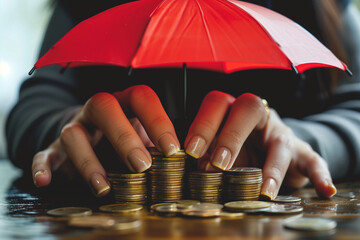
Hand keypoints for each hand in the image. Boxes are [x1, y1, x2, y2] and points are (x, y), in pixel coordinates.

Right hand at [32, 85, 179, 195]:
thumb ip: (158, 144)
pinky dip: (42, 166)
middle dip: (124, 137)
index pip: (141, 97)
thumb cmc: (126, 137)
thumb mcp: (144, 136)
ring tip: (104, 186)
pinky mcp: (55, 148)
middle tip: (142, 166)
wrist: (90, 134)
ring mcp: (75, 127)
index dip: (158, 120)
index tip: (172, 149)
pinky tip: (45, 181)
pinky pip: (44, 153)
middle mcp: (98, 111)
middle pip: (105, 107)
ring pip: (73, 133)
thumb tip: (184, 162)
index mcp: (125, 103)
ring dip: (88, 161)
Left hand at [184, 91, 336, 198]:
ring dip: (271, 167)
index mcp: (231, 110)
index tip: (191, 150)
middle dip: (231, 136)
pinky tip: (324, 190)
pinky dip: (320, 175)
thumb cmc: (237, 148)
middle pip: (249, 108)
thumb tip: (191, 165)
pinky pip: (313, 160)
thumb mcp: (218, 148)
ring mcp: (281, 133)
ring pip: (279, 141)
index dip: (203, 124)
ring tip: (263, 190)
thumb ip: (206, 153)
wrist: (270, 150)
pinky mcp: (301, 152)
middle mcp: (258, 116)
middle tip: (218, 165)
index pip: (217, 103)